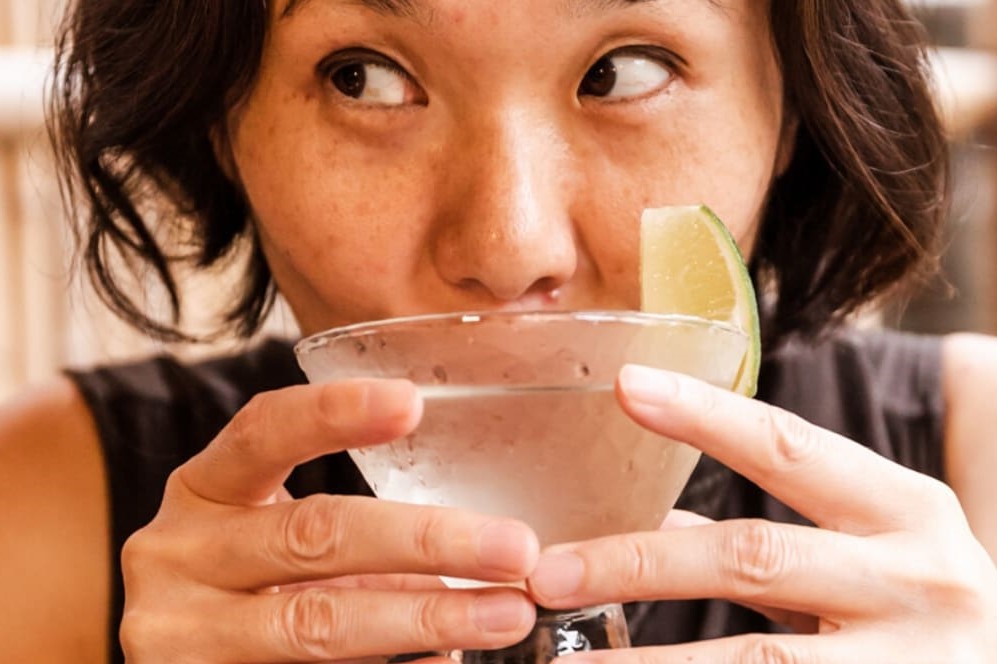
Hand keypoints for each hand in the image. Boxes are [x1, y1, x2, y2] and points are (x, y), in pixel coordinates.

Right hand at [119, 379, 538, 662]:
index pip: (262, 433)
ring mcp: (181, 633)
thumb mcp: (272, 536)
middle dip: (425, 540)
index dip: (333, 413)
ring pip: (317, 622)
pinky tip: (447, 662)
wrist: (159, 662)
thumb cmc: (239, 581)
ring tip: (506, 614)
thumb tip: (478, 551)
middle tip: (515, 548)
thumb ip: (349, 536)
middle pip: (313, 535)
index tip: (412, 402)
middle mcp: (178, 554)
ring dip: (426, 617)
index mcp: (203, 490)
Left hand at [528, 365, 996, 661]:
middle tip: (546, 571)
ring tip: (567, 660)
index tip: (626, 386)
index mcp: (906, 510)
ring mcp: (910, 662)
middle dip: (639, 562)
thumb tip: (659, 521)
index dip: (705, 416)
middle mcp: (918, 578)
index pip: (789, 446)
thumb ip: (773, 539)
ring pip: (755, 659)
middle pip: (751, 556)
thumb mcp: (873, 554)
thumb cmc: (928, 612)